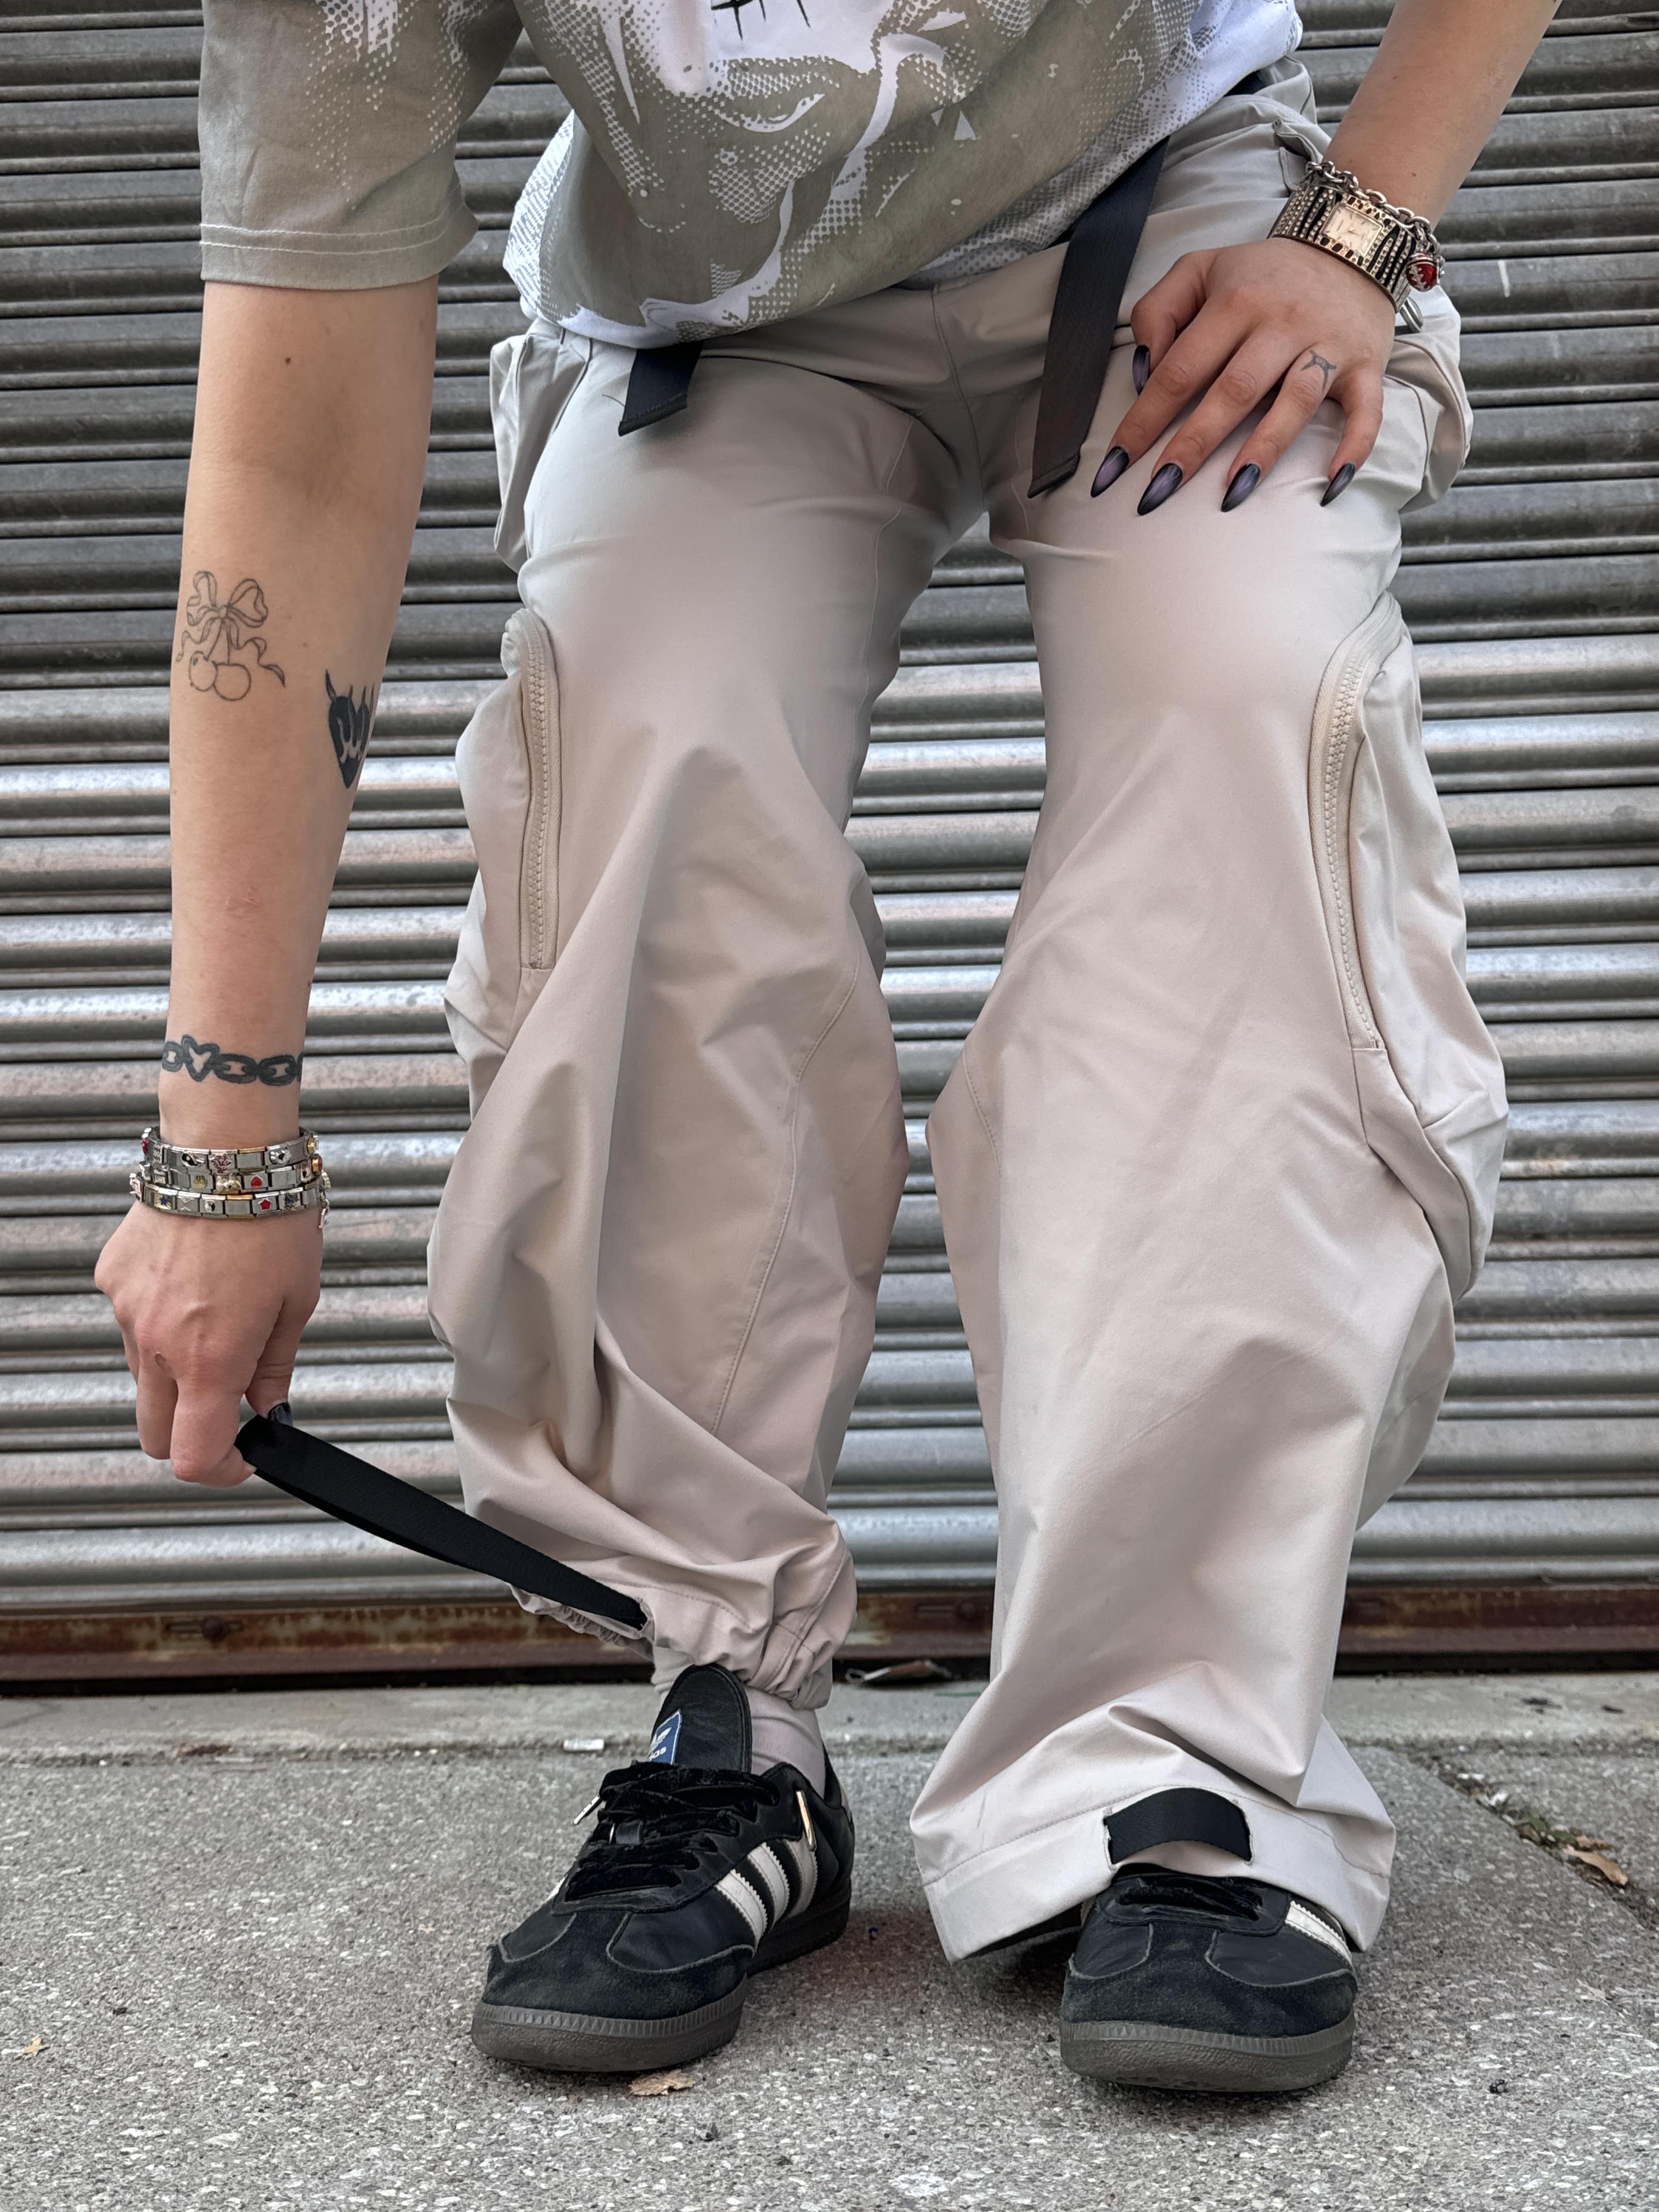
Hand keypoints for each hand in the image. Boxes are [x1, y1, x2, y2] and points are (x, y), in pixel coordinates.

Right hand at [95, 1204, 320, 1486]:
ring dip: (176, 1375)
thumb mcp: (296, 1302)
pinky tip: (193, 1286)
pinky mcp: (112, 1281)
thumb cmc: (272, 1221)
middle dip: (190, 1435)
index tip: (244, 1455)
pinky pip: (133, 1324)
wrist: (225, 1154)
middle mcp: (158, 1344)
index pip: (192, 1455)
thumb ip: (274, 1366)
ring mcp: (128, 1313)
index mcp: (210, 1359)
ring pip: (143, 1378)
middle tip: (229, 1408)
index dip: (220, 1470)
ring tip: (218, 1323)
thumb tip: (268, 1407)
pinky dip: (159, 1324)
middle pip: (154, 1433)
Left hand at [1094, 237, 1397, 511]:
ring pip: (1295, 401)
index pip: (1180, 369)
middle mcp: (1281, 323)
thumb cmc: (1263, 273)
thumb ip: (1159, 311)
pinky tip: (1331, 484)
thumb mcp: (1200, 269)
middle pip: (1233, 391)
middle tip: (1158, 491)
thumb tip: (1144, 371)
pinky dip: (1353, 446)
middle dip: (1193, 444)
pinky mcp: (1365, 364)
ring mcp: (1327, 345)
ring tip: (1232, 494)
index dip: (1144, 419)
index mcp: (1235, 302)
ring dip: (1264, 448)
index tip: (1116, 465)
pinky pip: (1366, 410)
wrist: (1350, 243)